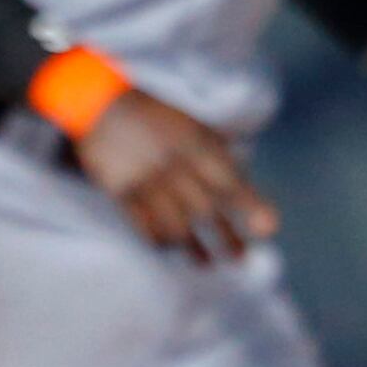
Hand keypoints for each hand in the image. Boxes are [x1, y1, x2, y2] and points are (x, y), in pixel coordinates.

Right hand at [73, 86, 274, 259]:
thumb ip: (215, 148)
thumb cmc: (152, 115)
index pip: (229, 180)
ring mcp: (144, 180)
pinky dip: (159, 240)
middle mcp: (172, 164)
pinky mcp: (119, 191)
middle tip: (240, 257)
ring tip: (207, 263)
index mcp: (194, 143)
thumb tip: (242, 178)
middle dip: (227, 237)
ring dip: (193, 247)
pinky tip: (170, 247)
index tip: (269, 228)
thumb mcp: (189, 122)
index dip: (250, 205)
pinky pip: (143, 226)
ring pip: (175, 224)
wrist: (97, 103)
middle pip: (206, 209)